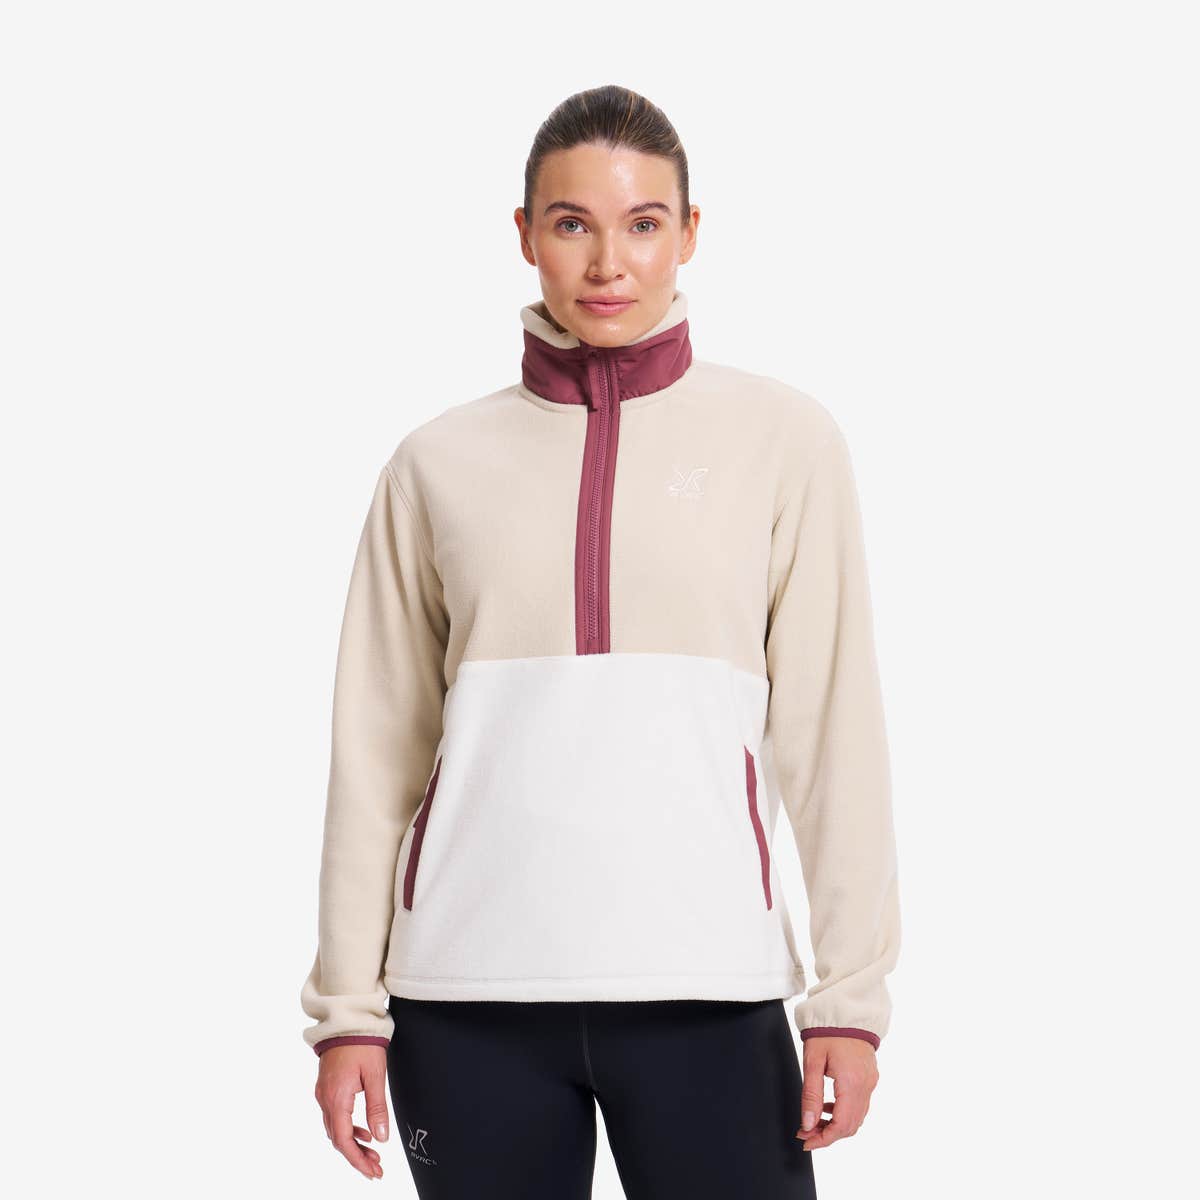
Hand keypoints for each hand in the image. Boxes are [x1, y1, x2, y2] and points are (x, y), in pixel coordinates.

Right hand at [314, 1045, 390, 1178]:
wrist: (347, 1019)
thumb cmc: (362, 1042)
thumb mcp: (375, 1075)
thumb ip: (377, 1108)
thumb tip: (381, 1137)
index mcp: (336, 1098)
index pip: (344, 1140)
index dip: (358, 1160)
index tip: (372, 1171)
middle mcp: (325, 1099)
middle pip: (338, 1138)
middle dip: (357, 1156)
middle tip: (376, 1167)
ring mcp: (323, 1093)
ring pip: (335, 1129)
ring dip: (353, 1143)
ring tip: (373, 1153)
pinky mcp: (326, 1087)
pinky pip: (334, 1116)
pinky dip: (348, 1128)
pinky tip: (363, 1131)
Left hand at [795, 1036, 879, 1150]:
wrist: (846, 1010)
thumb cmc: (827, 1031)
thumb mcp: (812, 1061)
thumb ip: (811, 1094)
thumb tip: (807, 1124)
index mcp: (852, 1083)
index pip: (841, 1125)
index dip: (823, 1139)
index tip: (806, 1141)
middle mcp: (866, 1086)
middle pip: (851, 1126)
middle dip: (828, 1134)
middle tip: (806, 1133)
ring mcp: (871, 1082)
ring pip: (857, 1118)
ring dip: (836, 1125)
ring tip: (813, 1121)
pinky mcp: (870, 1078)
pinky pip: (860, 1105)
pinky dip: (844, 1112)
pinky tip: (827, 1106)